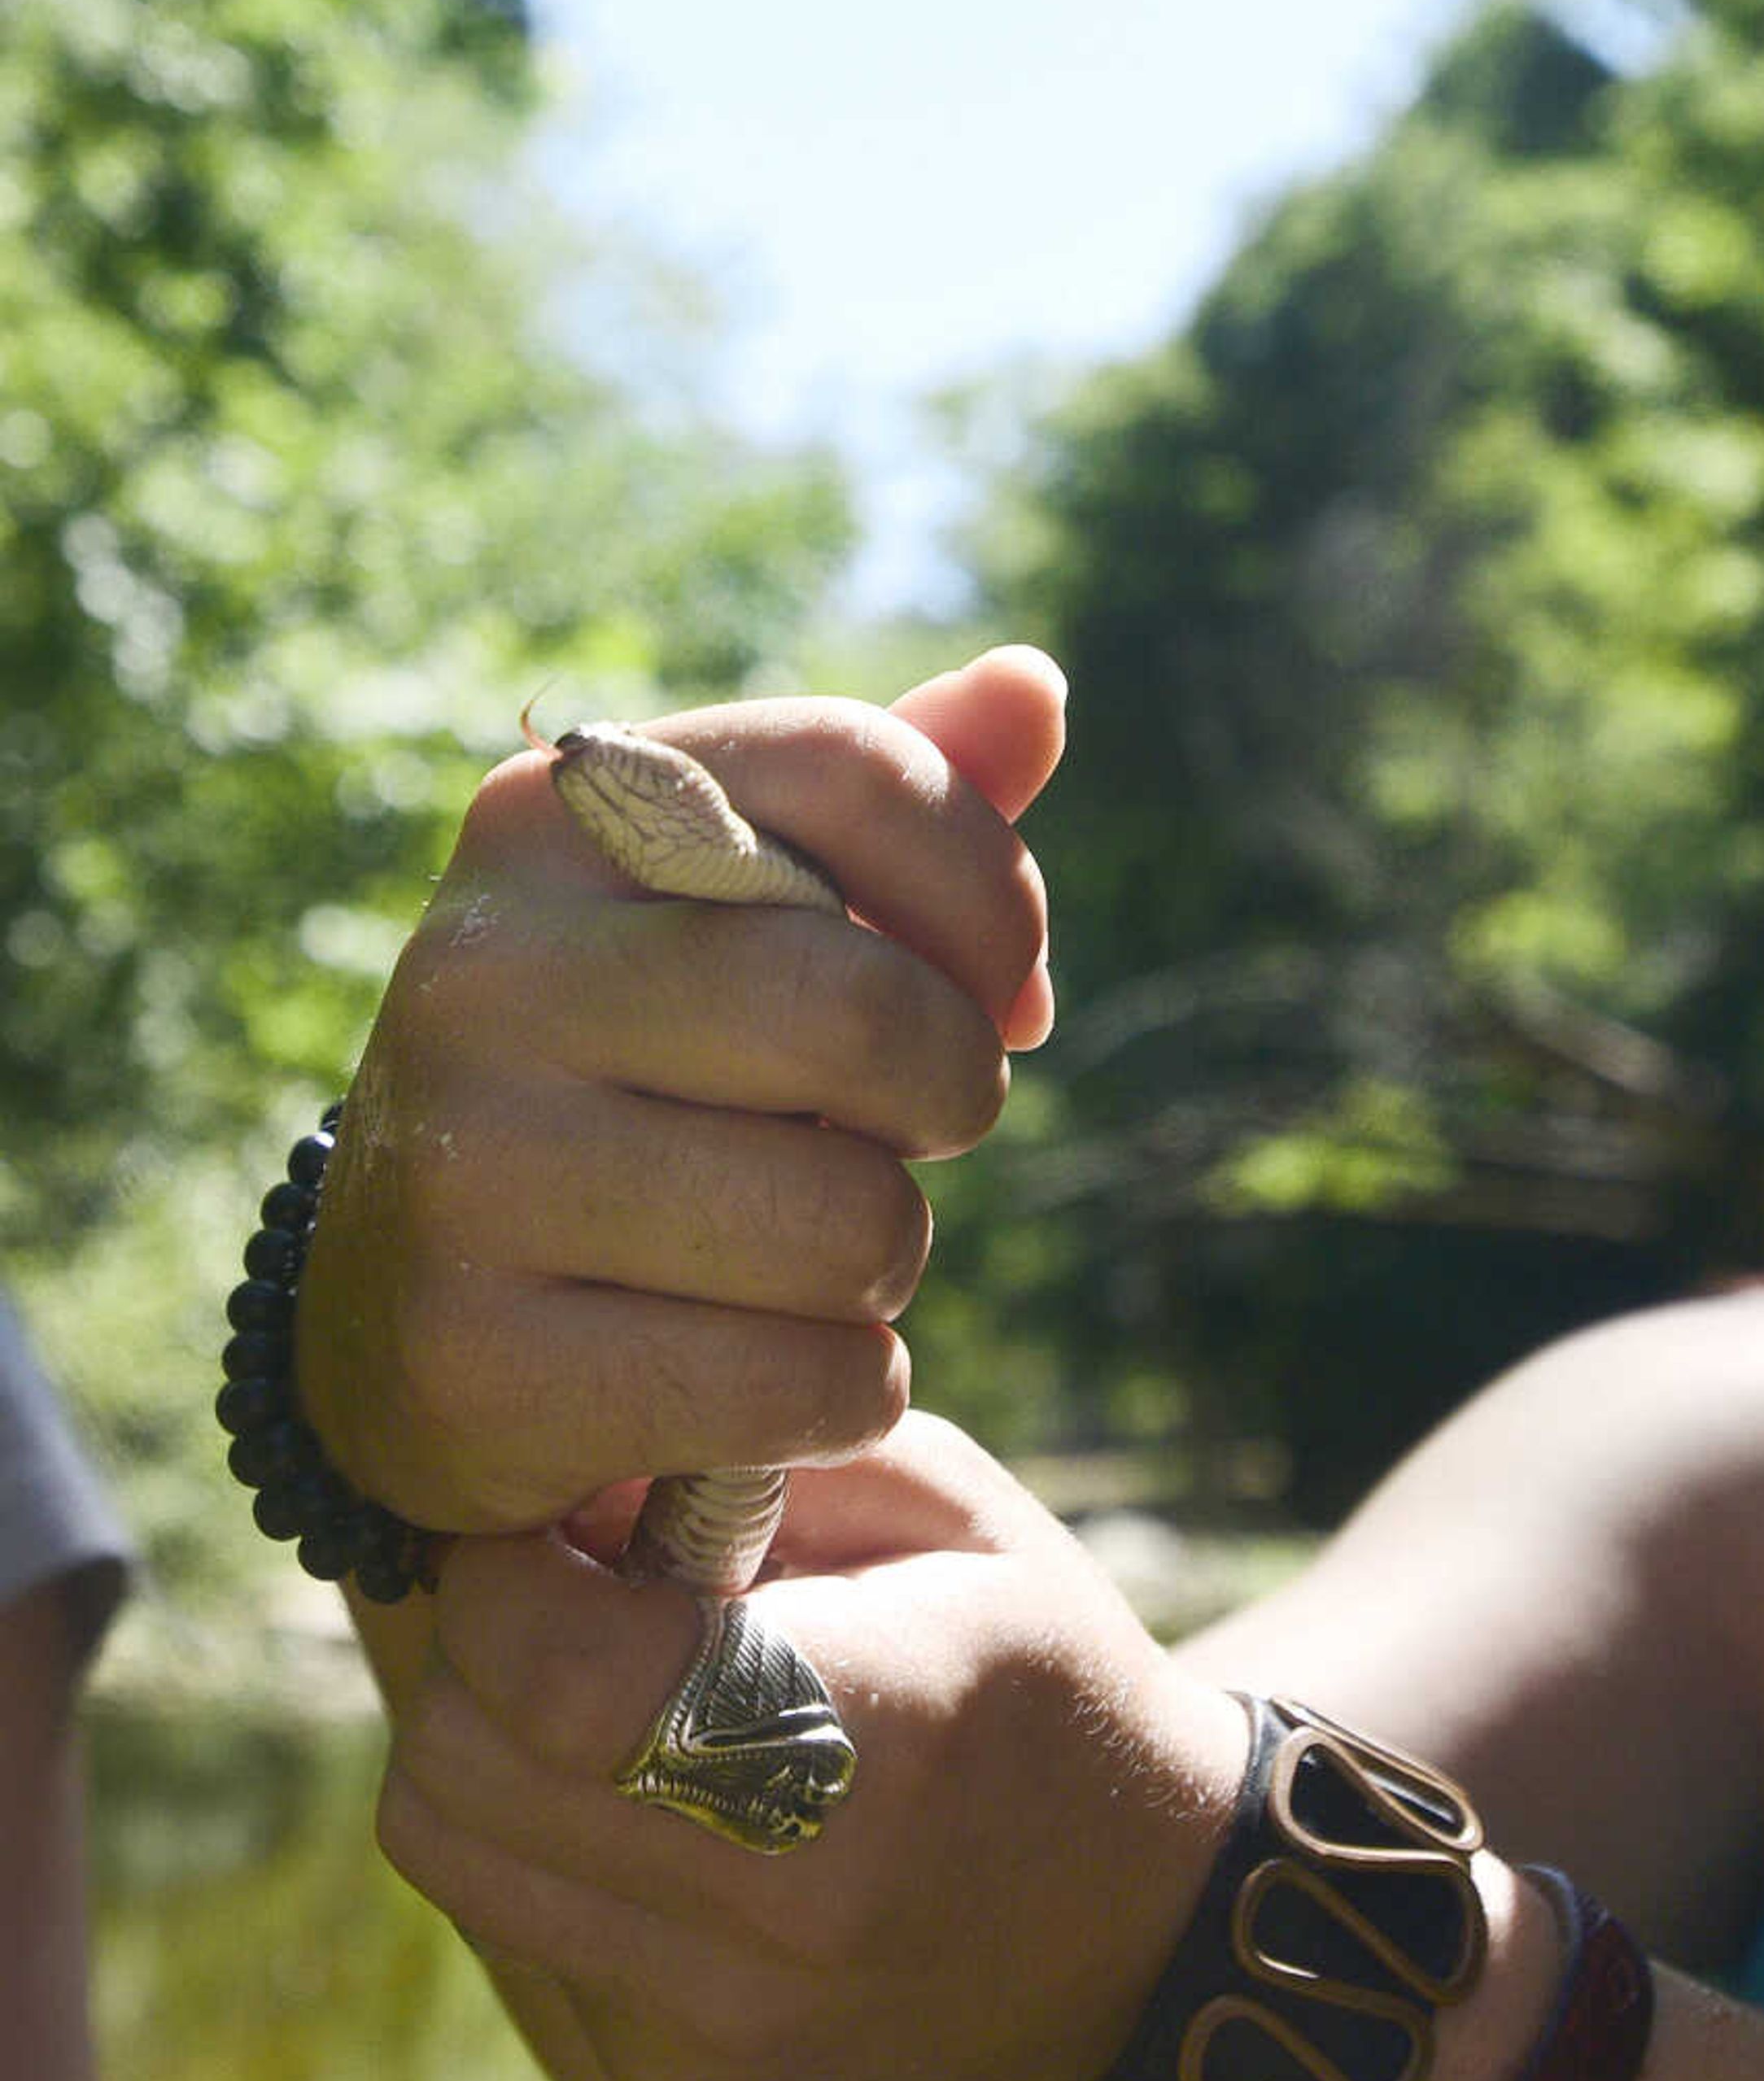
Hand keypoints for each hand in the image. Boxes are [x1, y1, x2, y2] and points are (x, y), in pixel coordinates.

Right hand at [297, 647, 1064, 1535]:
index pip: (861, 770)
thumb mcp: (744, 916)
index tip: (1000, 987)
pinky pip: (793, 1383)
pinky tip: (768, 1373)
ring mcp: (460, 1167)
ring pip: (846, 1223)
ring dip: (885, 1264)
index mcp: (557, 818)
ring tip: (799, 1254)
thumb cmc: (649, 1077)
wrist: (410, 1321)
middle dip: (946, 1096)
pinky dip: (841, 1395)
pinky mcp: (471, 1362)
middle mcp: (483, 968)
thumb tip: (1035, 685)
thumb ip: (891, 804)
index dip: (989, 894)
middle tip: (898, 1137)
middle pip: (865, 1013)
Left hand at [377, 1413, 1249, 2080]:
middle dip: (486, 1646)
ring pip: (446, 1842)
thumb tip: (565, 1470)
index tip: (562, 1527)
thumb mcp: (955, 1513)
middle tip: (586, 1602)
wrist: (1126, 1913)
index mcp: (871, 1733)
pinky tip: (660, 1805)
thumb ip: (762, 1461)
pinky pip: (503, 1927)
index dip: (509, 1571)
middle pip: (462, 1753)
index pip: (552, 1665)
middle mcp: (785, 1906)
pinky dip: (542, 1846)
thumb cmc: (1037, 1668)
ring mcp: (718, 2023)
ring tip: (616, 1699)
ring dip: (494, 1743)